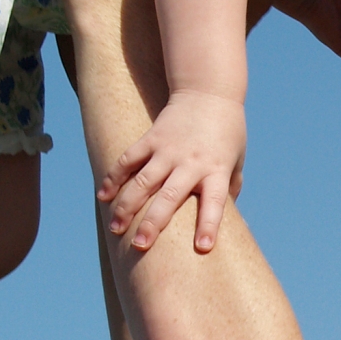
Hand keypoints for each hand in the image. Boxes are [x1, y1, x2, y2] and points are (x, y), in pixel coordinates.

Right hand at [99, 88, 245, 251]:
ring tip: (115, 228)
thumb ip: (232, 187)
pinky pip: (128, 160)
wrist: (208, 92)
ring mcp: (168, 150)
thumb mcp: (237, 159)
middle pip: (170, 196)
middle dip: (153, 222)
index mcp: (216, 170)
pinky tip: (103, 196)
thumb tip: (235, 219)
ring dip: (127, 206)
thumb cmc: (227, 131)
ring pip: (143, 181)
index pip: (215, 202)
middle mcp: (191, 162)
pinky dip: (114, 178)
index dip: (209, 225)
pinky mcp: (151, 138)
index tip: (203, 247)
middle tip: (139, 245)